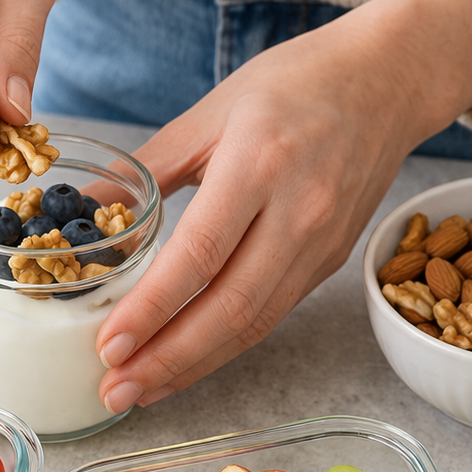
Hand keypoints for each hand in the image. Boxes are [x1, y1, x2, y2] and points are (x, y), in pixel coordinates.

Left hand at [94, 0, 471, 414]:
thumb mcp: (211, 111)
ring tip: (142, 391)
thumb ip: (146, 168)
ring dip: (194, 366)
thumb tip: (84, 212)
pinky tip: (188, 361)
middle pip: (229, 307)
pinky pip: (273, 314)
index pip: (199, 255)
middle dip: (167, 359)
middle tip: (116, 391)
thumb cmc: (296, 83)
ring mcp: (321, 243)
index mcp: (259, 164)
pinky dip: (226, 346)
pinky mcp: (331, 261)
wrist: (387, 80)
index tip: (109, 345)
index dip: (152, 309)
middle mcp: (297, 212)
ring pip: (254, 323)